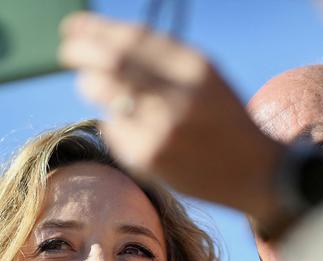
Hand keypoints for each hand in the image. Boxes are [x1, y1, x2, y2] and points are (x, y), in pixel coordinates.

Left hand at [58, 13, 285, 221]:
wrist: (255, 172)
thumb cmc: (224, 118)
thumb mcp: (204, 78)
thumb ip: (162, 59)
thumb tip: (103, 41)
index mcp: (195, 68)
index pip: (133, 38)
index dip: (96, 30)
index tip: (74, 26)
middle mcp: (178, 95)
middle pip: (111, 62)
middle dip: (81, 53)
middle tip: (67, 52)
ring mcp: (161, 129)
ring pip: (104, 94)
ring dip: (90, 85)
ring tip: (94, 85)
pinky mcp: (148, 158)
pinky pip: (112, 128)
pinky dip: (113, 121)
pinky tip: (133, 128)